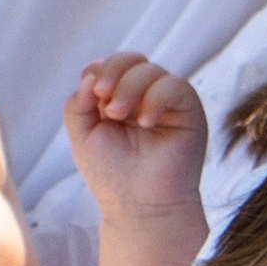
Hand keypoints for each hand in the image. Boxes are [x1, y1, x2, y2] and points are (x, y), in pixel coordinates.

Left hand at [66, 50, 209, 229]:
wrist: (140, 206)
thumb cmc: (113, 175)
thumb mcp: (83, 136)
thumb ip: (78, 103)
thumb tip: (91, 71)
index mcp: (120, 99)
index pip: (111, 65)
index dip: (100, 71)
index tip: (93, 96)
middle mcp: (145, 96)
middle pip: (132, 59)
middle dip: (114, 73)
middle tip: (105, 105)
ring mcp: (167, 102)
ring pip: (152, 69)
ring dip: (130, 88)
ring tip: (119, 116)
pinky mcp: (189, 111)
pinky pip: (175, 85)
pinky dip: (155, 98)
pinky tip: (145, 122)